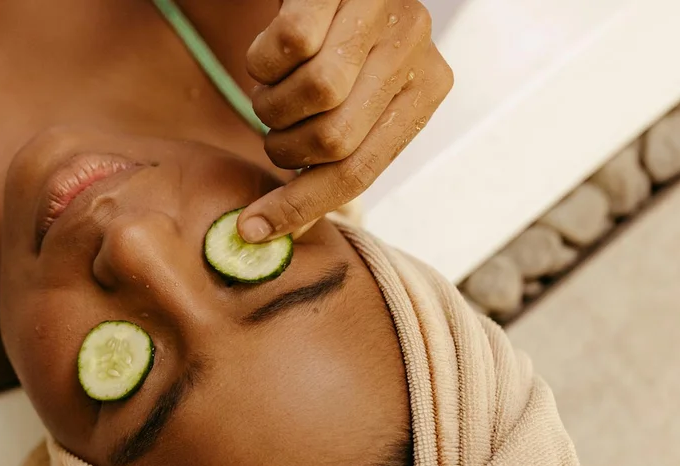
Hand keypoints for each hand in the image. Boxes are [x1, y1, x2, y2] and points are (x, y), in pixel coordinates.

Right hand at [237, 0, 452, 241]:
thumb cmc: (340, 44)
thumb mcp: (356, 98)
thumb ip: (336, 156)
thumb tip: (289, 230)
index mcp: (426, 89)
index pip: (361, 172)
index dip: (301, 205)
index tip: (254, 227)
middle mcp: (414, 49)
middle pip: (332, 139)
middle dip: (285, 146)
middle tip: (276, 128)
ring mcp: (379, 13)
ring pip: (314, 92)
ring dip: (270, 103)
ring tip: (273, 89)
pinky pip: (290, 43)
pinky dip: (263, 61)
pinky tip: (269, 56)